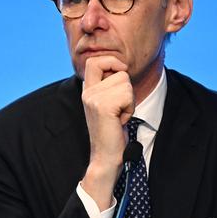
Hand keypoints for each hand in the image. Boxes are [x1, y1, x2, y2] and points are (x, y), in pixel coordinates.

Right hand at [80, 56, 134, 209]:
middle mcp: (87, 92)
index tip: (120, 74)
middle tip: (119, 106)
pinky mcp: (103, 106)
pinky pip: (127, 94)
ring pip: (125, 82)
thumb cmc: (111, 133)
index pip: (95, 60)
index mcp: (87, 90)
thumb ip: (109, 86)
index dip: (111, 61)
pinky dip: (129, 108)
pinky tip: (120, 120)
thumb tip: (121, 67)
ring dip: (129, 100)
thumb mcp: (108, 105)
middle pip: (118, 70)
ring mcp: (93, 98)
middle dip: (126, 87)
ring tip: (118, 116)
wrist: (106, 156)